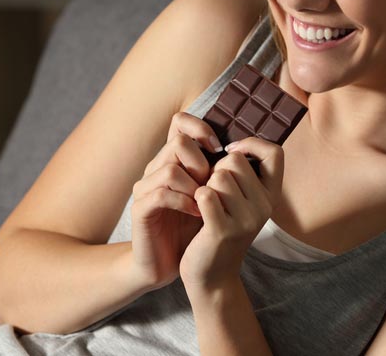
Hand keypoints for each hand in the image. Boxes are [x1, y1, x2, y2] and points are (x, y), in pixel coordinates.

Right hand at [130, 112, 220, 290]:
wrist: (167, 262)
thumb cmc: (193, 228)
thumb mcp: (212, 196)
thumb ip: (220, 172)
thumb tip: (243, 151)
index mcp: (173, 160)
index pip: (179, 122)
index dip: (200, 128)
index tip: (219, 148)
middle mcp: (156, 168)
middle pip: (178, 142)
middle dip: (202, 163)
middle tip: (211, 185)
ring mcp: (146, 188)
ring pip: (169, 168)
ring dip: (194, 185)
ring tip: (205, 202)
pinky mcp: (141, 210)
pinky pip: (161, 195)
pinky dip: (184, 202)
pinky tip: (197, 214)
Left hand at [179, 136, 283, 293]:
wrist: (211, 275)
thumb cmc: (221, 227)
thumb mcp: (240, 200)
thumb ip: (242, 172)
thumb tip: (231, 139)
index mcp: (272, 195)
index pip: (274, 152)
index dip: (251, 144)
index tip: (232, 152)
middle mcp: (265, 207)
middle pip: (235, 160)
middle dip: (216, 169)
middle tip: (213, 192)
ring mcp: (246, 220)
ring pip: (218, 175)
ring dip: (204, 185)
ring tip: (206, 205)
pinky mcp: (223, 230)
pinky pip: (205, 194)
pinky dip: (195, 198)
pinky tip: (196, 212)